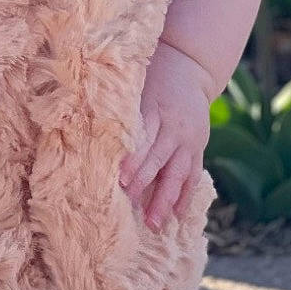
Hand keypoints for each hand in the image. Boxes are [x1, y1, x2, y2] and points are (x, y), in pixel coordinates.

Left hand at [118, 40, 213, 229]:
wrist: (189, 65)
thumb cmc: (153, 74)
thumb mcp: (137, 84)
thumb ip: (121, 107)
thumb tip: (91, 127)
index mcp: (154, 108)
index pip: (143, 138)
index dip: (132, 159)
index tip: (119, 178)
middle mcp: (174, 127)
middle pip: (158, 159)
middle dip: (143, 183)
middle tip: (129, 204)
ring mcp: (189, 139)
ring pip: (177, 174)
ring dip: (165, 200)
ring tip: (154, 224)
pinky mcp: (198, 147)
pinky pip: (193, 175)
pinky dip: (185, 195)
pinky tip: (178, 214)